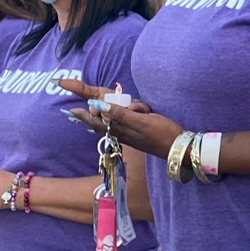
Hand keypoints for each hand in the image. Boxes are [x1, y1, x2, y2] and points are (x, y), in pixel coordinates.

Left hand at [59, 78, 180, 158]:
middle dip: (105, 107)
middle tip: (107, 102)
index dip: (83, 115)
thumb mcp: (141, 121)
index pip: (96, 120)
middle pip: (105, 117)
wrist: (179, 148)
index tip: (70, 110)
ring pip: (118, 115)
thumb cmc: (161, 133)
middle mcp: (121, 131)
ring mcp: (130, 132)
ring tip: (140, 109)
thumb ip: (119, 114)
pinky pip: (130, 117)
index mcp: (120, 129)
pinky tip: (142, 110)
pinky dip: (134, 111)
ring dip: (127, 108)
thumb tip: (98, 105)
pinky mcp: (138, 130)